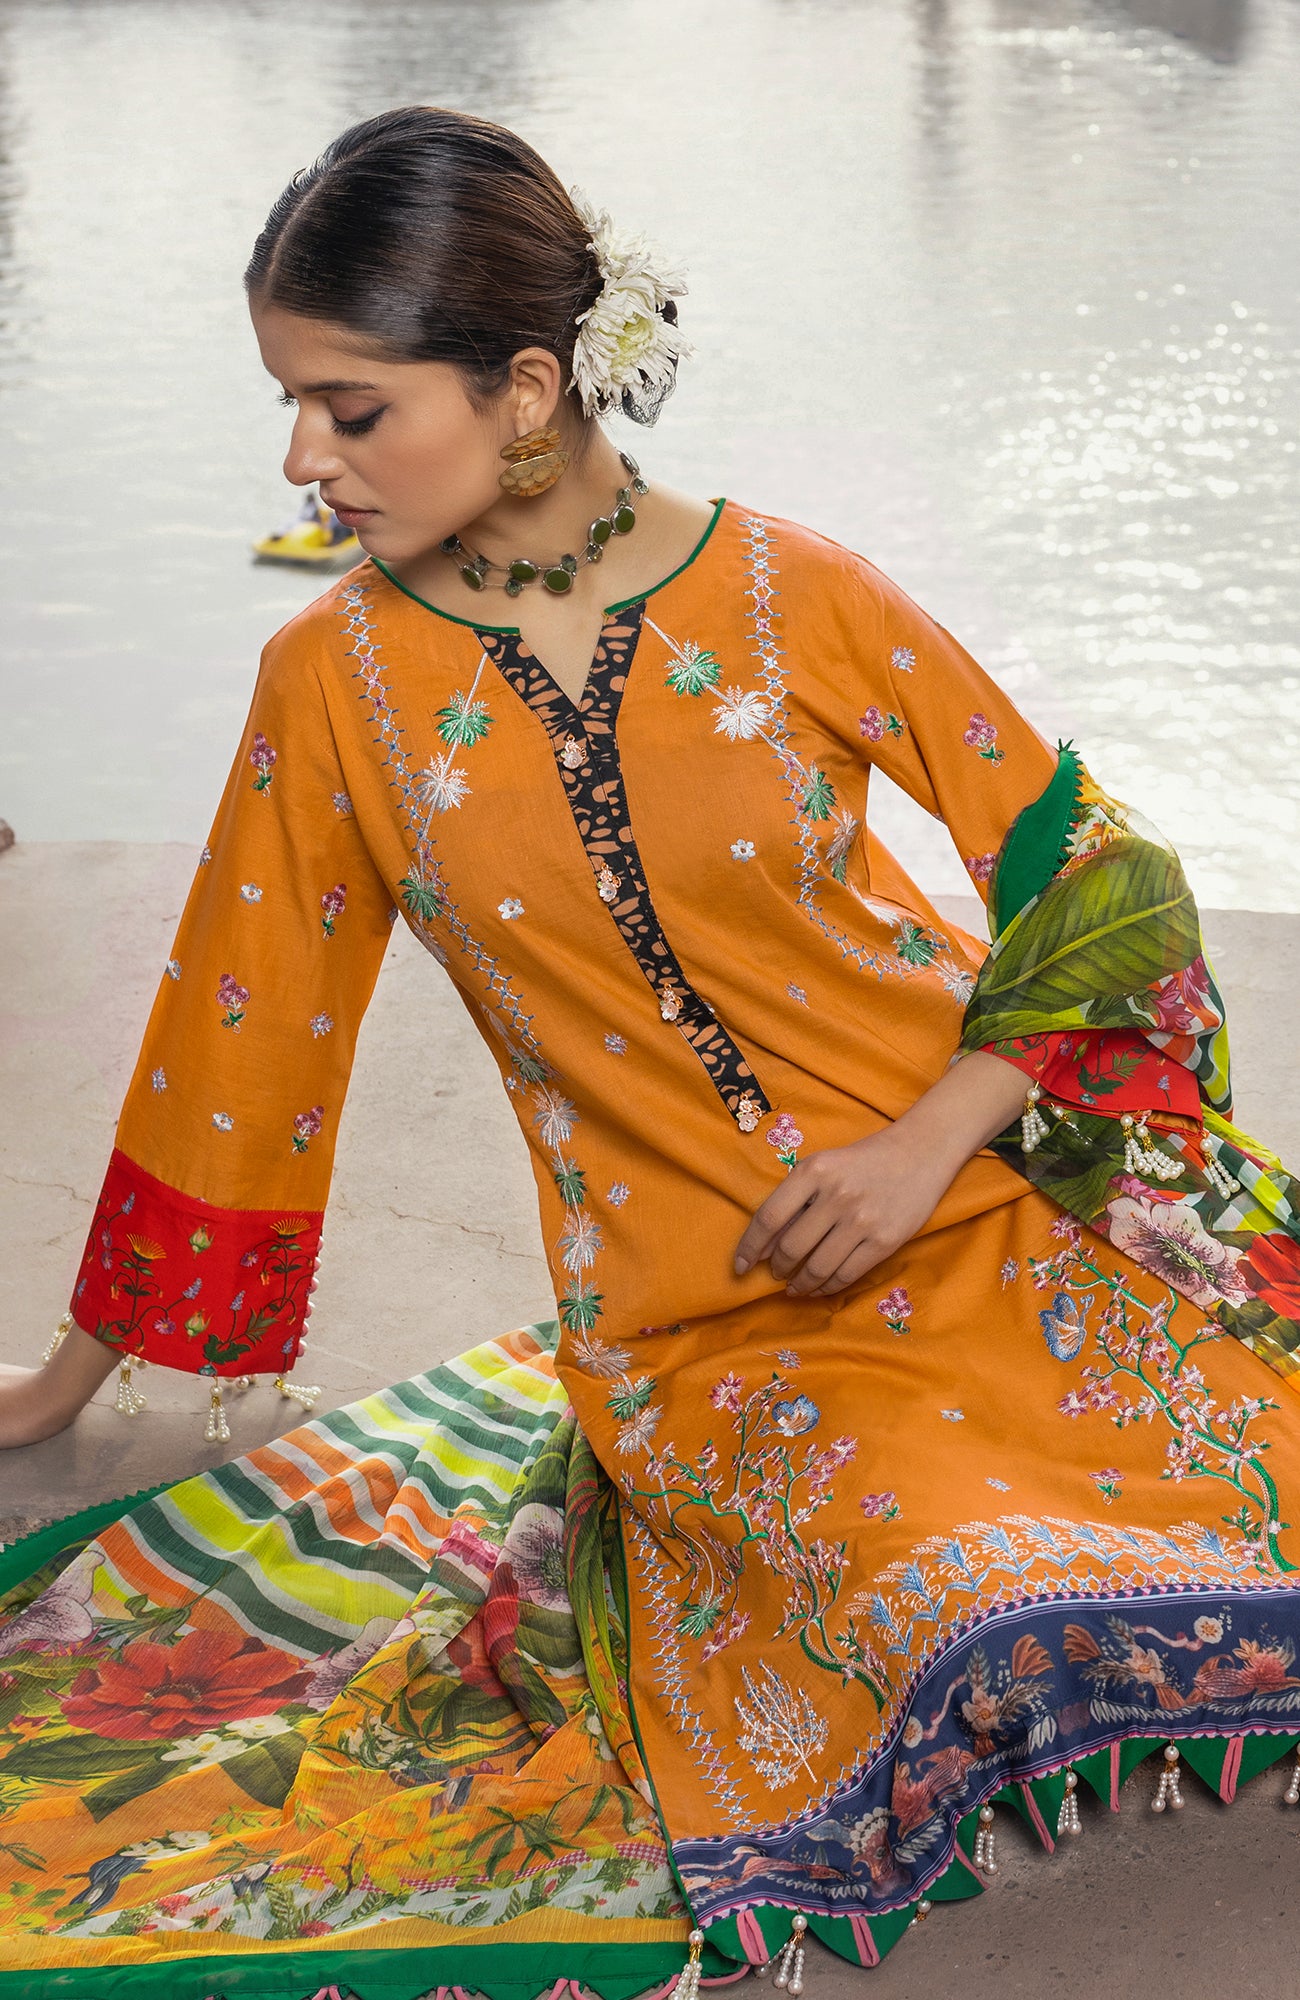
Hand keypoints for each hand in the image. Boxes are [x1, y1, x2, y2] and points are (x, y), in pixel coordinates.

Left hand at [733, 1051, 1027, 1296]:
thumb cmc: (863, 1160)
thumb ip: (794, 1199)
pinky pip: (846, 1275)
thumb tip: (764, 1246)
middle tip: (776, 1274)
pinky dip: (827, 1287)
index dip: (749, 1247)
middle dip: (778, 1269)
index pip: (768, 1218)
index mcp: (814, 1171)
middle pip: (791, 1248)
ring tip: (795, 1286)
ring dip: (800, 1284)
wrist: (919, 1152)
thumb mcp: (823, 1167)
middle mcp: (836, 1195)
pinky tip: (819, 1287)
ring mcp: (862, 1220)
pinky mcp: (885, 1240)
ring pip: (818, 1267)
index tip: (740, 1266)